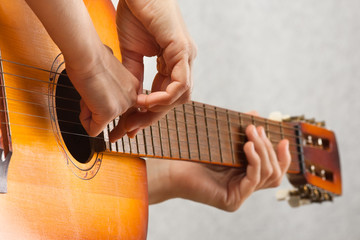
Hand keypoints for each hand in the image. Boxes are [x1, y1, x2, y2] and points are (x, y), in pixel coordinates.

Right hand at [66, 45, 138, 136]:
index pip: (124, 108)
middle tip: (90, 94)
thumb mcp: (107, 75)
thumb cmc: (91, 58)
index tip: (112, 125)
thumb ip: (109, 89)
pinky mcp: (109, 113)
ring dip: (89, 112)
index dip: (112, 113)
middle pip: (111, 117)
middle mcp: (132, 97)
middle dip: (96, 110)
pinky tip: (84, 103)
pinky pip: (93, 130)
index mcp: (133, 86)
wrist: (87, 54)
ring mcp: (122, 106)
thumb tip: (99, 100)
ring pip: (101, 123)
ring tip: (88, 92)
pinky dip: (84, 120)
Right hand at [110, 0, 196, 140]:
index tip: (129, 125)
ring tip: (137, 114)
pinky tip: (147, 101)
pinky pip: (180, 82)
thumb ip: (136, 77)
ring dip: (158, 109)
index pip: (166, 95)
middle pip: (175, 100)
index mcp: (173, 62)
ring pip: (181, 95)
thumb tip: (133, 99)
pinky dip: (164, 96)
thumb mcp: (133, 54)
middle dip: (152, 117)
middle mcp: (183, 61)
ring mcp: (186, 56)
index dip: (148, 113)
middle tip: (129, 128)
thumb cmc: (135, 15)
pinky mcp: (182, 49)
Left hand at [147, 124, 290, 210]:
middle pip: (274, 172)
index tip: (283, 138)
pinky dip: (254, 161)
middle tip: (256, 128)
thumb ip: (240, 132)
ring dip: (263, 151)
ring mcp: (239, 195)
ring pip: (267, 175)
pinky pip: (253, 180)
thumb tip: (256, 114)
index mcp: (244, 175)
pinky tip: (248, 147)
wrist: (171, 167)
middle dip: (269, 148)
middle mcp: (244, 187)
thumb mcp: (222, 140)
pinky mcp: (232, 201)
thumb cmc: (194, 153)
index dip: (282, 155)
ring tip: (252, 133)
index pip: (273, 169)